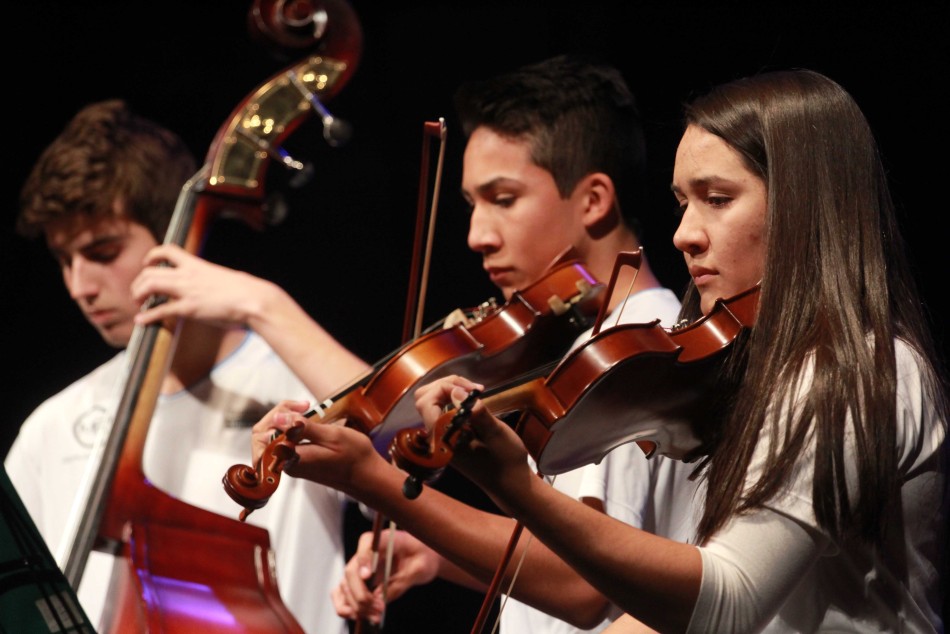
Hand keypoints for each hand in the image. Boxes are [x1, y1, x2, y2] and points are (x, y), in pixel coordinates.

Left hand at [131, 244, 277, 327]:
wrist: (253, 298)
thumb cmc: (243, 290)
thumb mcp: (221, 277)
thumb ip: (209, 279)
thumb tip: (210, 284)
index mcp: (196, 265)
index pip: (168, 251)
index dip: (152, 256)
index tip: (147, 264)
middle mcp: (187, 275)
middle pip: (151, 271)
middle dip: (138, 283)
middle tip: (138, 293)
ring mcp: (187, 291)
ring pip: (150, 286)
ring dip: (138, 295)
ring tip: (137, 304)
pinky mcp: (189, 308)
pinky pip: (162, 310)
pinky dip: (148, 316)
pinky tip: (142, 321)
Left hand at [251, 403, 383, 491]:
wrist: (366, 476)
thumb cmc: (354, 457)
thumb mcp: (331, 436)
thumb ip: (302, 428)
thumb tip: (277, 418)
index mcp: (291, 459)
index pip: (263, 433)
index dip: (277, 415)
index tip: (301, 408)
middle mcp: (287, 464)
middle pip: (264, 434)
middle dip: (280, 414)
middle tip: (303, 406)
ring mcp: (291, 463)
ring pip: (274, 436)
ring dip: (287, 419)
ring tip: (306, 410)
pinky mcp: (298, 461)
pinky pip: (285, 441)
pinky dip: (293, 427)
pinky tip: (307, 421)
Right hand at [331, 529, 438, 623]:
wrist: (422, 558)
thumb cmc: (422, 557)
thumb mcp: (420, 568)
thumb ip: (400, 582)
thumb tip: (379, 599)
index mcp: (383, 539)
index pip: (366, 544)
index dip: (363, 560)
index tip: (367, 576)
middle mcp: (365, 552)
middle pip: (351, 571)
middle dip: (361, 594)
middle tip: (379, 608)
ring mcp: (359, 568)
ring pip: (345, 586)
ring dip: (356, 605)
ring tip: (375, 616)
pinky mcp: (357, 582)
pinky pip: (343, 595)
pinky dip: (348, 608)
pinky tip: (363, 616)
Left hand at [413, 376, 533, 500]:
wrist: (511, 482)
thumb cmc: (506, 460)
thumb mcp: (495, 433)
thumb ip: (475, 412)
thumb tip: (455, 391)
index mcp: (444, 438)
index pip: (426, 403)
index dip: (444, 388)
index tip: (471, 390)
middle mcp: (438, 437)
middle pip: (424, 398)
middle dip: (445, 385)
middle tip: (473, 388)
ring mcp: (442, 435)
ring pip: (432, 401)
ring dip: (451, 389)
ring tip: (475, 391)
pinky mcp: (450, 434)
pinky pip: (442, 409)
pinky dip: (455, 398)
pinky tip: (474, 400)